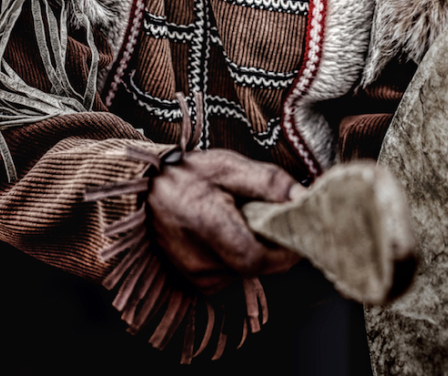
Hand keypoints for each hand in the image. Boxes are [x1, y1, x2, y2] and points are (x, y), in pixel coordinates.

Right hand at [147, 148, 302, 294]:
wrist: (144, 191)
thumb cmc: (187, 175)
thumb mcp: (228, 166)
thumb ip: (268, 181)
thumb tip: (303, 196)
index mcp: (211, 230)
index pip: (261, 258)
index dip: (287, 247)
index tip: (300, 226)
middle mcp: (203, 263)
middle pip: (258, 266)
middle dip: (275, 245)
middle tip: (276, 215)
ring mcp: (198, 276)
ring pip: (247, 271)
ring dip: (256, 248)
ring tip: (244, 218)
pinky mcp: (196, 281)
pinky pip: (232, 273)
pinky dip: (239, 254)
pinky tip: (229, 231)